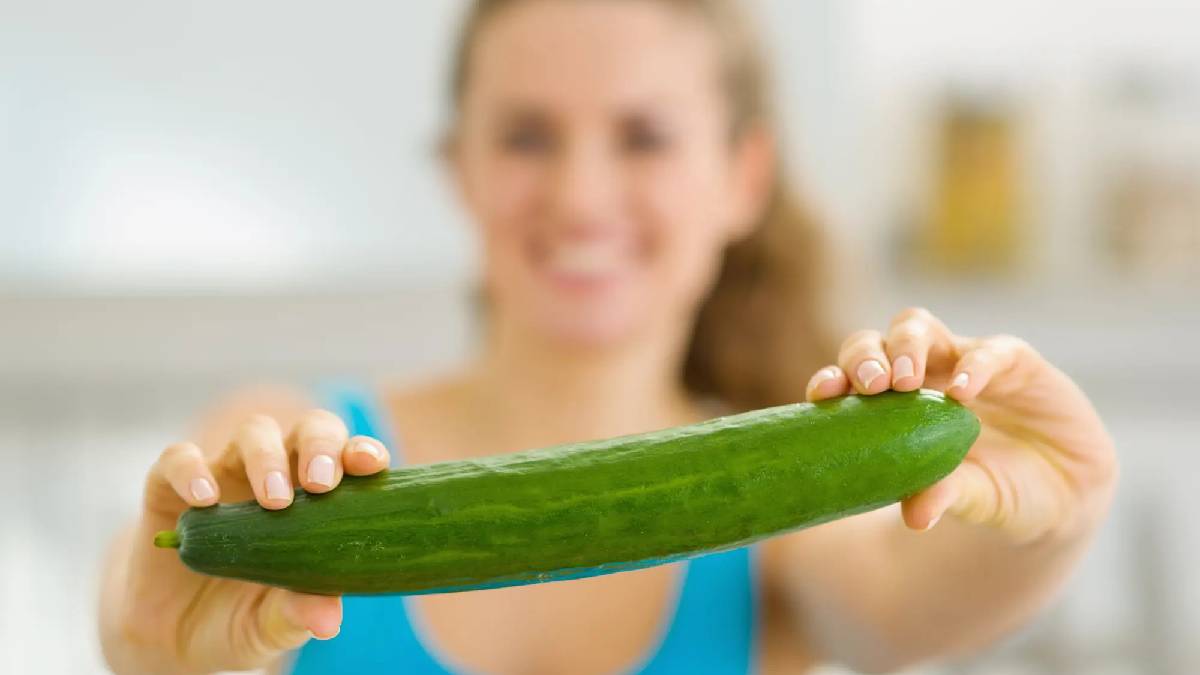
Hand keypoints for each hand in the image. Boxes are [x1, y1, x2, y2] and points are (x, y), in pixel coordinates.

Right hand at [113, 410, 390, 673]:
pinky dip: (192, 470)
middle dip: (319, 447)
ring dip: (268, 457)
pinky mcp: (170, 485)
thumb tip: (328, 619)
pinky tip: (205, 500)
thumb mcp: (273, 626)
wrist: (173, 639)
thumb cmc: (243, 619)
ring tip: (275, 500)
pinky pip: (179, 458)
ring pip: (254, 432)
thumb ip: (299, 614)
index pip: (350, 457)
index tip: (370, 465)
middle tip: (320, 485)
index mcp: (318, 499)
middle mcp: (279, 473)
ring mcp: (226, 472)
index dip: (362, 451)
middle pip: (309, 429)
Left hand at [805, 307, 1116, 544]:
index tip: (822, 394)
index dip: (831, 379)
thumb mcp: (970, 498)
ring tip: (905, 383)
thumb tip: (916, 517)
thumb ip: (943, 496)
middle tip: (870, 386)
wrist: (1062, 495)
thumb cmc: (996, 492)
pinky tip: (965, 393)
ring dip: (905, 347)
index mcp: (892, 406)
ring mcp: (962, 361)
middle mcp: (921, 374)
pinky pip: (990, 350)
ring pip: (917, 327)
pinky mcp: (1013, 361)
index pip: (849, 379)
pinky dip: (975, 366)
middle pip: (875, 341)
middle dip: (865, 357)